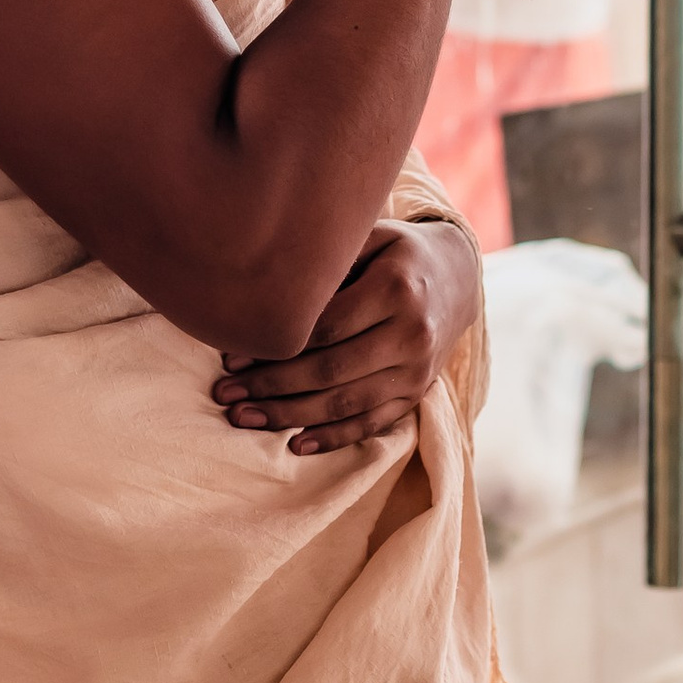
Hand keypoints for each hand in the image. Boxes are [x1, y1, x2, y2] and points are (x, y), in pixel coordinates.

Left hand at [212, 219, 483, 454]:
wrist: (457, 278)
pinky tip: (296, 445)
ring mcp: (417, 371)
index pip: (326, 328)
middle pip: (331, 370)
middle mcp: (411, 334)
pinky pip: (372, 423)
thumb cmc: (396, 253)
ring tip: (245, 418)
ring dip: (291, 416)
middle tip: (225, 394)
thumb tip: (264, 289)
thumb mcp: (371, 237)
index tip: (231, 355)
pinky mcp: (416, 394)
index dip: (276, 345)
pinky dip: (334, 437)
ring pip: (347, 403)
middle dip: (272, 386)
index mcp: (396, 289)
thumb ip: (328, 262)